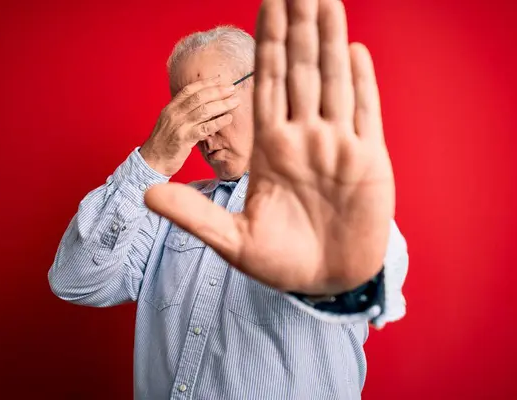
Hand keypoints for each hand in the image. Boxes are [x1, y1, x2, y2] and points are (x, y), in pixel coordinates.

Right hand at [140, 77, 239, 175]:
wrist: (152, 161)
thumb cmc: (164, 143)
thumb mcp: (170, 122)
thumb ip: (183, 113)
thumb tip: (203, 105)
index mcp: (171, 108)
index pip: (190, 90)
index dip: (206, 83)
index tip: (220, 79)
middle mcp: (174, 114)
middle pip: (199, 97)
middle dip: (217, 91)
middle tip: (232, 88)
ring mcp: (179, 126)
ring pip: (204, 110)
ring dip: (222, 105)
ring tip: (235, 102)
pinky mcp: (184, 139)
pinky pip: (205, 128)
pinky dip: (218, 122)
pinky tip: (228, 118)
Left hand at [144, 0, 394, 295]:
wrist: (326, 282)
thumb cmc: (280, 262)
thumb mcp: (232, 241)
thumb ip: (194, 215)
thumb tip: (147, 195)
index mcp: (271, 148)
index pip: (267, 83)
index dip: (266, 43)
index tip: (267, 3)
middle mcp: (305, 137)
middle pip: (301, 70)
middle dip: (299, 26)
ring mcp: (338, 145)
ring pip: (334, 81)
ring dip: (330, 41)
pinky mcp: (369, 161)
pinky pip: (365, 113)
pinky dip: (361, 83)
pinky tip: (355, 50)